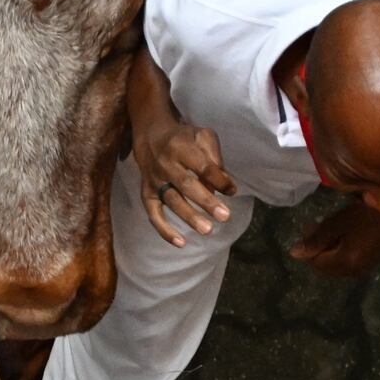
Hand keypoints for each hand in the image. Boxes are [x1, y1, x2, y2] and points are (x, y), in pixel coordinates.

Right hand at [134, 121, 237, 246]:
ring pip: (172, 200)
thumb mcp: (202, 136)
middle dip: (206, 202)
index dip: (218, 179)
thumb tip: (226, 185)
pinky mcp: (146, 193)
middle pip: (186, 184)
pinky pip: (153, 214)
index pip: (202, 166)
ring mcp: (154, 180)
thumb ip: (215, 157)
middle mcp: (166, 164)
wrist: (150, 136)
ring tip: (207, 230)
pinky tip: (180, 243)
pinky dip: (164, 230)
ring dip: (189, 217)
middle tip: (224, 217)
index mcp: (182, 147)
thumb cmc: (184, 139)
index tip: (232, 191)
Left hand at [289, 202, 379, 276]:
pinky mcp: (373, 261)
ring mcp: (366, 267)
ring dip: (331, 249)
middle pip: (326, 267)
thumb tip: (295, 254)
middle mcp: (355, 271)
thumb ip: (318, 238)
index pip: (316, 263)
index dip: (311, 245)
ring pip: (337, 265)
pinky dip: (342, 250)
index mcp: (346, 263)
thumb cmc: (371, 212)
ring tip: (335, 227)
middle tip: (321, 225)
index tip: (313, 224)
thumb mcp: (341, 221)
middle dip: (319, 249)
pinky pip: (349, 261)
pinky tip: (348, 233)